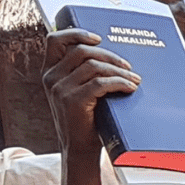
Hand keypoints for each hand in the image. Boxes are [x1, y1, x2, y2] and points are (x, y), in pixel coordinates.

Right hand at [42, 29, 140, 155]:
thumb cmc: (85, 120)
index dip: (76, 33)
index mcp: (50, 72)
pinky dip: (119, 83)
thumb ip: (83, 74)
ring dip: (119, 71)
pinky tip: (130, 88)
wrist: (80, 150)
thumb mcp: (77, 93)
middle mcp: (51, 78)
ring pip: (94, 66)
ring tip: (134, 79)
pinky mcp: (73, 101)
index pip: (54, 40)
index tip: (98, 38)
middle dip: (109, 56)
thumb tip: (111, 56)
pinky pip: (100, 83)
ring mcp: (60, 90)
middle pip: (82, 51)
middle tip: (128, 67)